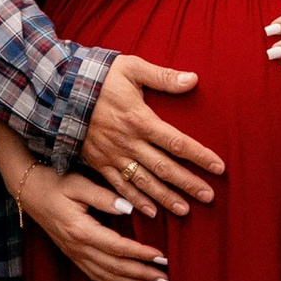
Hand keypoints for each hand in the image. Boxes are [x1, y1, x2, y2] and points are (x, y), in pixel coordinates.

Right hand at [20, 162, 171, 280]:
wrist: (27, 191)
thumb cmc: (54, 183)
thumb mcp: (78, 183)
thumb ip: (104, 197)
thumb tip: (129, 208)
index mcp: (81, 230)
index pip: (118, 247)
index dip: (141, 254)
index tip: (162, 257)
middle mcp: (78, 248)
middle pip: (116, 268)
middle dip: (143, 275)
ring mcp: (74, 255)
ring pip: (108, 277)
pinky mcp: (73, 256)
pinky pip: (96, 277)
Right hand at [81, 55, 221, 217]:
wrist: (61, 91)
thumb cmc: (100, 77)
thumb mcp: (131, 68)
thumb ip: (163, 76)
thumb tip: (193, 79)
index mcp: (140, 119)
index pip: (177, 142)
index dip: (199, 155)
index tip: (219, 167)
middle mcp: (129, 142)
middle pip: (164, 167)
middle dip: (188, 183)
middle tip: (209, 197)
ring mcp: (113, 155)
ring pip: (144, 182)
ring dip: (165, 197)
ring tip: (185, 211)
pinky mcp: (99, 163)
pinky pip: (120, 187)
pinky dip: (135, 201)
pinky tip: (150, 212)